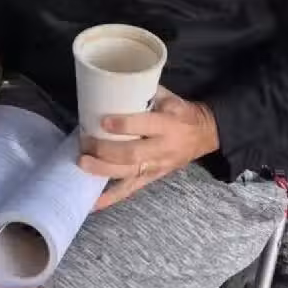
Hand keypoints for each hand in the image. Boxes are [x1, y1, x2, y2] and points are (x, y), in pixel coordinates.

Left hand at [78, 88, 219, 209]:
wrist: (204, 135)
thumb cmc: (181, 112)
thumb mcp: (169, 97)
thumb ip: (145, 92)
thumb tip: (113, 84)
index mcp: (168, 124)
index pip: (144, 126)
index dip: (123, 125)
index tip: (102, 121)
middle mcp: (162, 148)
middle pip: (131, 154)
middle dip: (105, 150)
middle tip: (84, 142)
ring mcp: (156, 166)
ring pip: (128, 173)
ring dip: (102, 170)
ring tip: (82, 163)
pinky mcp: (151, 178)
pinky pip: (129, 190)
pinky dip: (109, 198)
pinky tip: (91, 203)